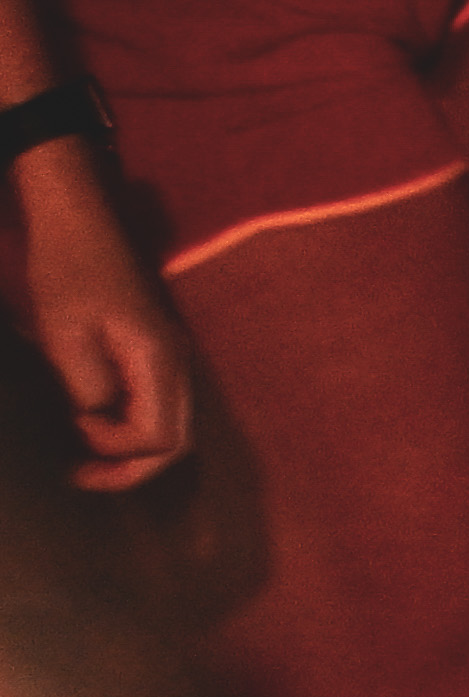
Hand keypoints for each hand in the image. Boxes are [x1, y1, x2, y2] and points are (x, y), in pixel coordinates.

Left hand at [15, 151, 194, 490]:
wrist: (79, 221)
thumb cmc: (67, 273)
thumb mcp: (65, 338)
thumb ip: (89, 390)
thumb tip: (100, 424)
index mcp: (158, 356)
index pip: (160, 436)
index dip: (116, 449)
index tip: (74, 425)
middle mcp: (175, 359)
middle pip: (176, 439)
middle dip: (131, 468)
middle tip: (80, 476)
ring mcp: (169, 353)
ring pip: (170, 424)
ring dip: (130, 449)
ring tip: (84, 457)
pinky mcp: (154, 348)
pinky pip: (157, 403)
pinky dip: (130, 427)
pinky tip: (95, 422)